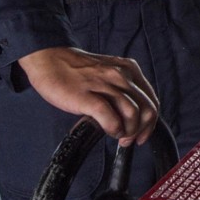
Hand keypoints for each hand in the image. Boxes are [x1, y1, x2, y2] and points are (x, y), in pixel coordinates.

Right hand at [18, 46, 158, 145]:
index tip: (142, 135)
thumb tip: (131, 115)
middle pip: (147, 109)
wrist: (48, 59)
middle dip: (141, 130)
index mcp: (128, 70)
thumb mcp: (107, 73)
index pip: (152, 101)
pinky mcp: (88, 96)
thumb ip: (121, 89)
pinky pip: (111, 117)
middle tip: (128, 140)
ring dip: (128, 131)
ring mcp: (105, 85)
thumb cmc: (74, 70)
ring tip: (117, 135)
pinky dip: (114, 129)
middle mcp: (121, 75)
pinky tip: (107, 130)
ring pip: (133, 114)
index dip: (150, 123)